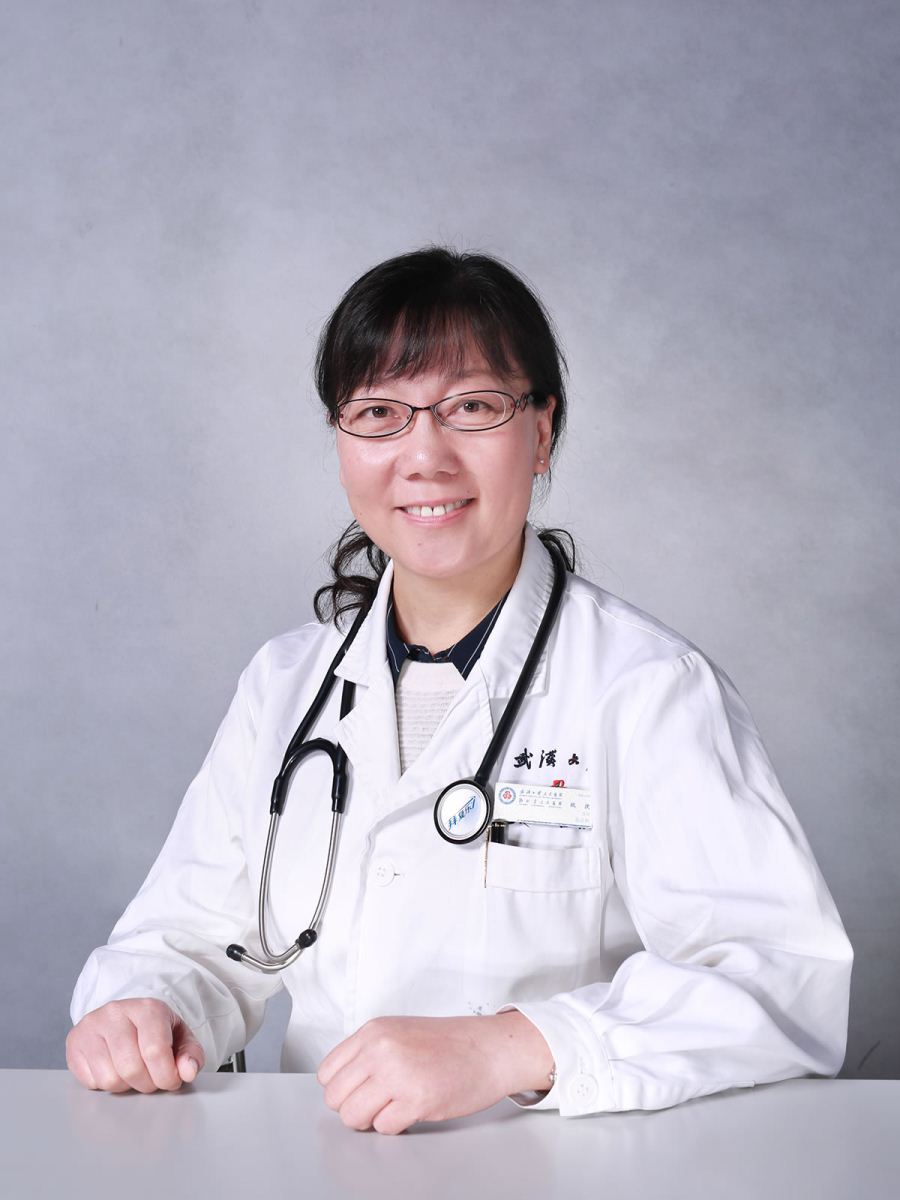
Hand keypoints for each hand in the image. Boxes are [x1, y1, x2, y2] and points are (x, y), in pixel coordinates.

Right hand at [66, 998, 204, 1093]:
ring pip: (110, 1078)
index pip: (155, 1051)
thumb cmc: (155, 1030)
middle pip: (131, 1068)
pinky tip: (113, 1068)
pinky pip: (90, 1082)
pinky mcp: (74, 1043)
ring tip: (132, 1072)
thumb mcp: (180, 1037)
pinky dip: (105, 1085)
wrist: (122, 1018)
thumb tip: (188, 1071)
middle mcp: (115, 1012)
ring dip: (126, 1086)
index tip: (171, 1082)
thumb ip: (191, 1054)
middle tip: (152, 1079)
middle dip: (147, 1084)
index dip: (166, 1076)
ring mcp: (91, 1026)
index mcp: (147, 1008)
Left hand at [316, 1011, 553, 1134]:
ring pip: (353, 1116)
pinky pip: (383, 1128)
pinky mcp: (416, 1099)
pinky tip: (412, 1110)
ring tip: (392, 1109)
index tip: (359, 1091)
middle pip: (335, 1098)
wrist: (489, 1049)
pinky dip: (396, 1126)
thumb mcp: (399, 1032)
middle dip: (353, 1108)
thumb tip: (344, 1085)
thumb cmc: (450, 1043)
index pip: (327, 1072)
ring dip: (371, 1120)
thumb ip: (368, 1052)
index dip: (342, 1088)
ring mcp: (397, 1074)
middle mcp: (381, 1049)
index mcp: (374, 1031)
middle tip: (376, 1105)